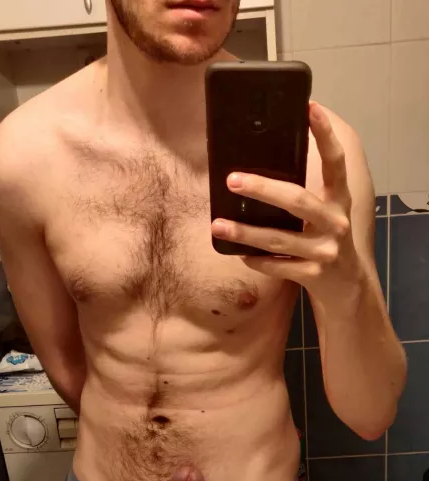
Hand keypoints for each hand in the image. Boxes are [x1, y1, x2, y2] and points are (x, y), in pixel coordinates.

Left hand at [211, 102, 363, 309]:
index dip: (325, 134)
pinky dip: (254, 259)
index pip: (335, 162)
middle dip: (262, 189)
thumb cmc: (327, 240)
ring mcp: (326, 251)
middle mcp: (336, 223)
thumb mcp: (325, 212)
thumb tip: (256, 171)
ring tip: (217, 224)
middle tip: (232, 180)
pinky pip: (276, 266)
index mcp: (340, 199)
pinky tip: (237, 252)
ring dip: (245, 232)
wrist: (348, 287)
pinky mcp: (313, 275)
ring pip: (278, 239)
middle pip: (297, 201)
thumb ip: (303, 194)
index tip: (311, 107)